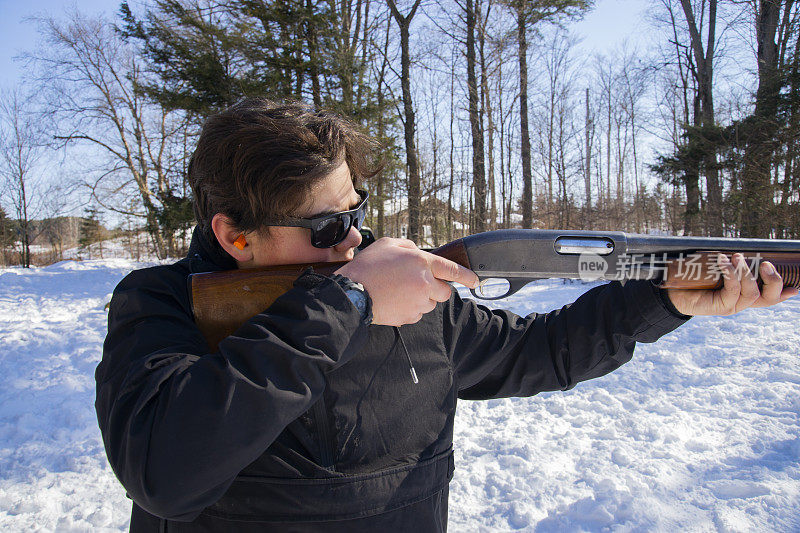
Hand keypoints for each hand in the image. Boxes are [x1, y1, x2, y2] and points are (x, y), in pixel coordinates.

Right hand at [334, 237, 478, 325]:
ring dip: (422, 298)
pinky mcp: (410, 317)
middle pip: (445, 292)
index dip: (467, 276)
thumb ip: (409, 246)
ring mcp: (418, 303)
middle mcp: (424, 283)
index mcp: (422, 262)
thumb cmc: (368, 267)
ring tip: (399, 291)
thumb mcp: (388, 244)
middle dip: (436, 288)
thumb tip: (417, 252)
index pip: (453, 270)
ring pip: (431, 304)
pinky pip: (418, 313)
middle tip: (417, 284)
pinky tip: (395, 301)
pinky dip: (411, 308)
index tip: (475, 281)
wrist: (352, 294)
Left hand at [666, 253, 798, 315]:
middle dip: (774, 280)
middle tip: (765, 263)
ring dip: (746, 272)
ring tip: (737, 257)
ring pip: (752, 292)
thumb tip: (739, 248)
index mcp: (745, 294)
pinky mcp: (721, 307)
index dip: (784, 291)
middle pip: (769, 297)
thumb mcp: (716, 267)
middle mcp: (742, 301)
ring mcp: (733, 306)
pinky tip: (723, 262)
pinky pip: (733, 290)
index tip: (796, 287)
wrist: (672, 292)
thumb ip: (731, 262)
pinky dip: (730, 274)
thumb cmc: (694, 276)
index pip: (770, 295)